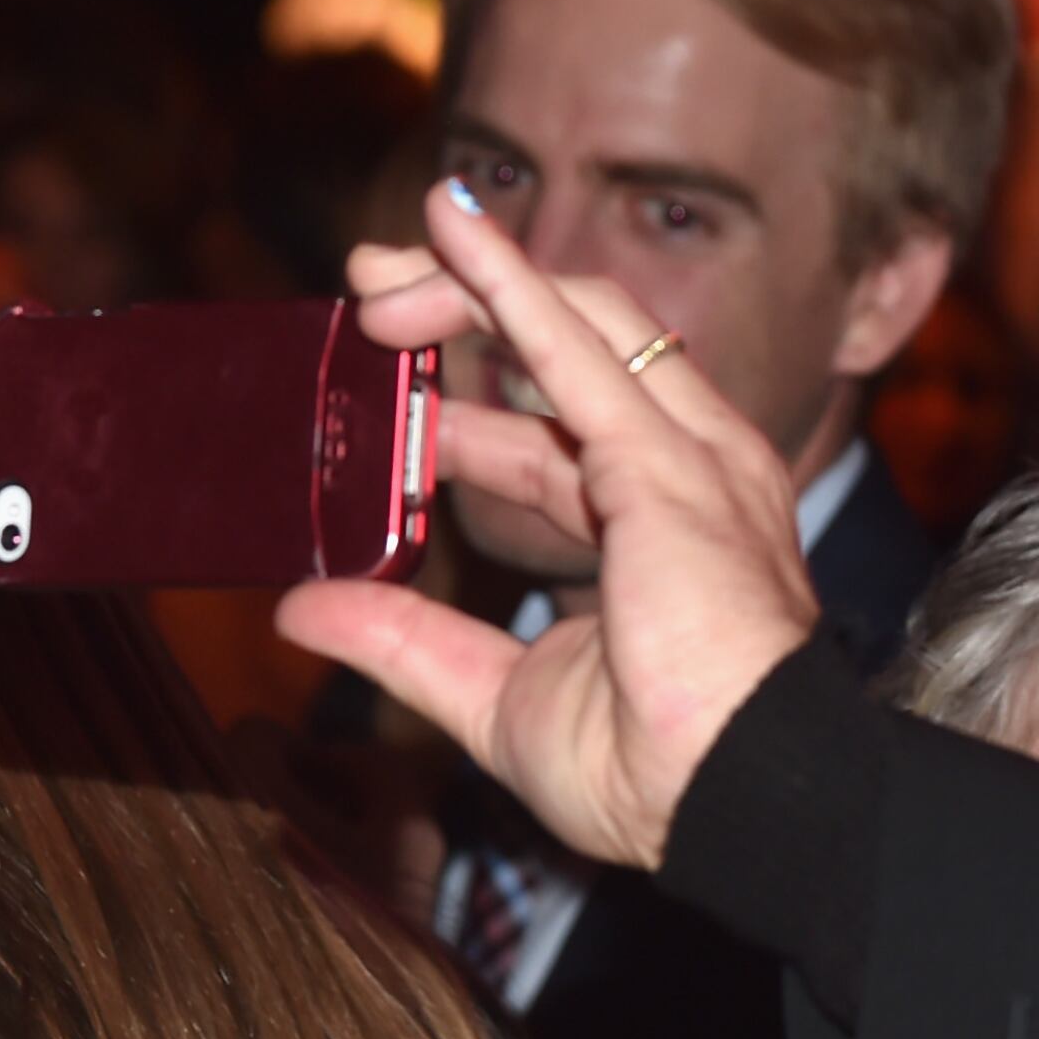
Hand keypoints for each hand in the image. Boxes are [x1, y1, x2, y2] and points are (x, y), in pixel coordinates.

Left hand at [275, 185, 822, 870]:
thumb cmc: (654, 772)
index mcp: (663, 530)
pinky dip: (506, 284)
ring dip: (470, 282)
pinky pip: (575, 348)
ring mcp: (688, 461)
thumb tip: (304, 608)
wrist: (735, 802)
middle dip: (465, 308)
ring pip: (576, 323)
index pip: (558, 437)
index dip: (467, 414)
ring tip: (377, 265)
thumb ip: (406, 641)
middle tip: (366, 291)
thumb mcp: (495, 696)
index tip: (387, 401)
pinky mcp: (664, 464)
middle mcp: (689, 476)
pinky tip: (452, 236)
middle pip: (573, 352)